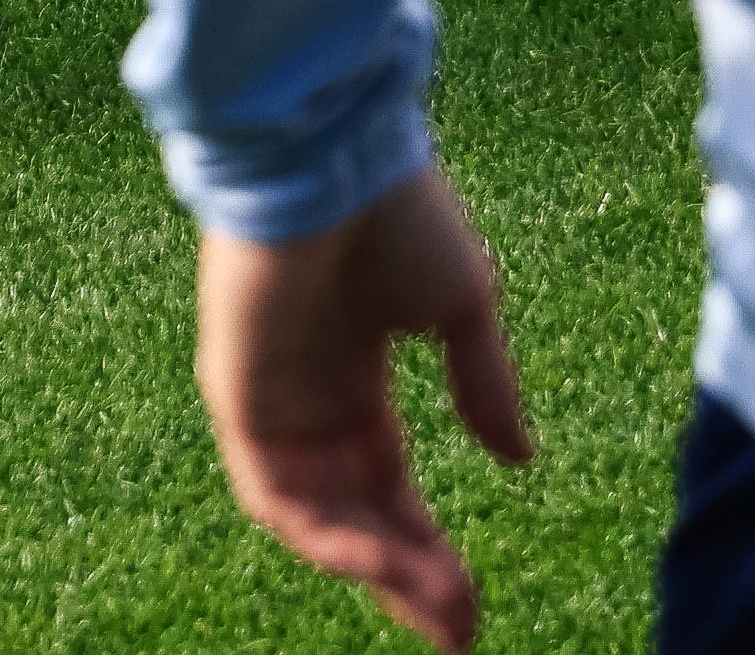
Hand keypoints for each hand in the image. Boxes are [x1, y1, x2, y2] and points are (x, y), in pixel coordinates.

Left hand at [198, 168, 535, 654]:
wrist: (335, 149)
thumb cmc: (395, 208)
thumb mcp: (462, 306)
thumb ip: (483, 384)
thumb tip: (519, 461)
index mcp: (351, 372)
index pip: (386, 481)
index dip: (427, 546)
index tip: (471, 609)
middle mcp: (304, 393)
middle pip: (353, 512)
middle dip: (407, 575)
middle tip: (459, 630)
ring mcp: (265, 395)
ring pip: (314, 515)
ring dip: (376, 566)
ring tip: (437, 607)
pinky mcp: (235, 388)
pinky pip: (272, 490)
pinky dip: (325, 533)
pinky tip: (379, 561)